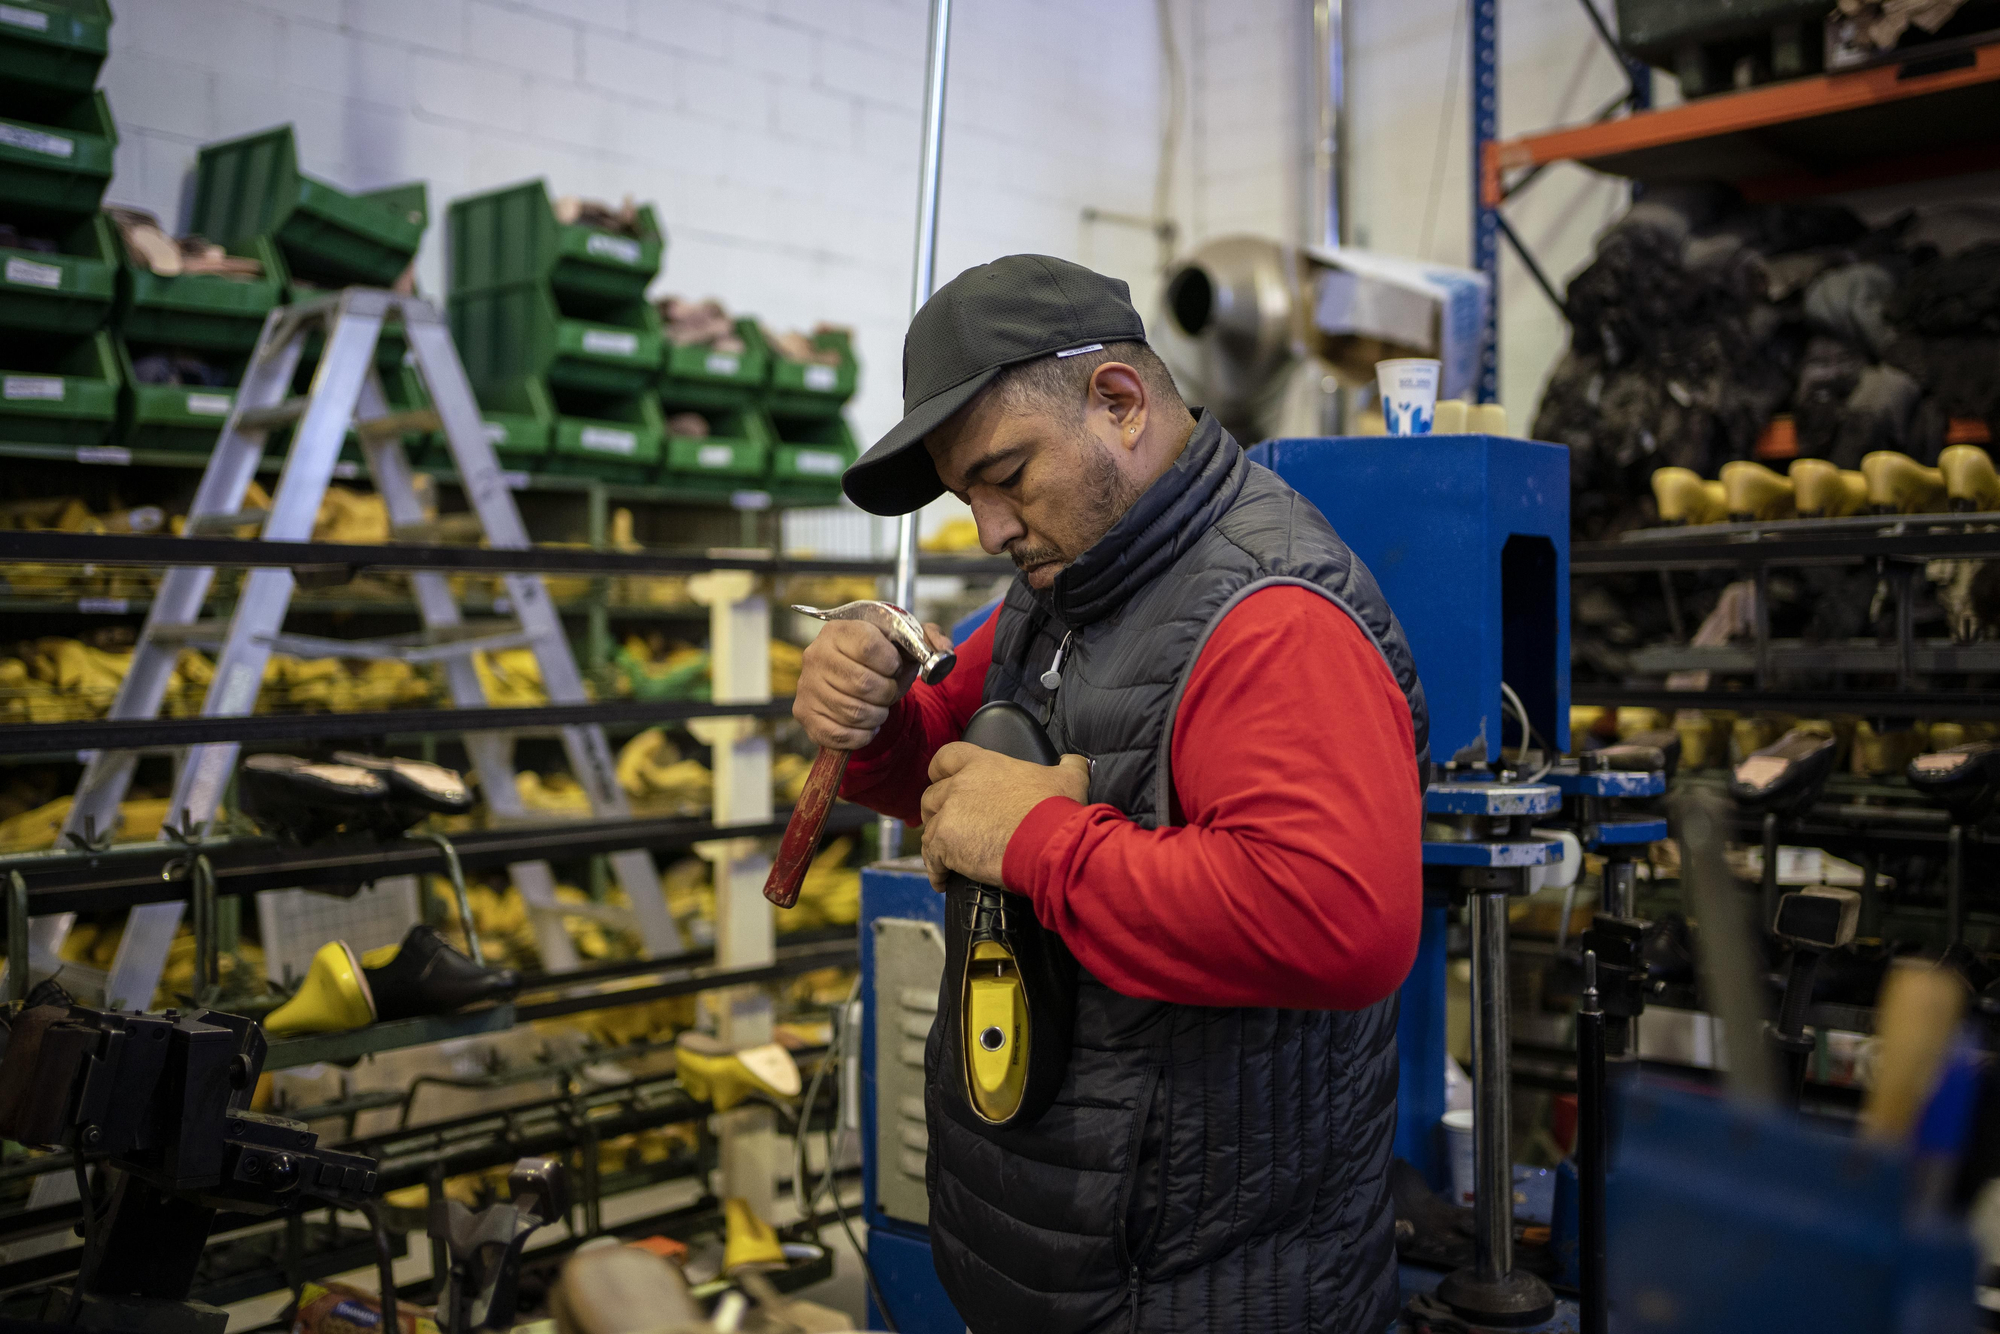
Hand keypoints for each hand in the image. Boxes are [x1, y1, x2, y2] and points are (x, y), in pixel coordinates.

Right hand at [793, 619, 953, 750]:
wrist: (851, 675)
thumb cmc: (880, 659)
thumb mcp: (905, 641)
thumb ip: (930, 639)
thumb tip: (944, 651)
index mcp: (839, 630)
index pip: (870, 647)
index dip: (891, 663)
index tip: (894, 666)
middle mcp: (816, 655)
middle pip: (863, 683)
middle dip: (888, 693)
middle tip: (889, 691)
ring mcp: (807, 686)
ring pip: (854, 712)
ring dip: (877, 714)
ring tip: (879, 706)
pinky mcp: (805, 714)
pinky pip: (841, 734)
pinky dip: (863, 734)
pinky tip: (867, 723)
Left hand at [919, 744, 1090, 889]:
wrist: (1049, 843)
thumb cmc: (1057, 810)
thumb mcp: (1069, 778)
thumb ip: (1068, 765)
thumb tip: (1073, 761)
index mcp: (984, 765)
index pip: (947, 757)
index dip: (941, 771)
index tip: (942, 780)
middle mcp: (961, 785)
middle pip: (932, 795)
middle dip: (936, 811)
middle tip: (948, 826)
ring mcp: (950, 814)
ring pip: (928, 828)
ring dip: (936, 842)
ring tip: (947, 858)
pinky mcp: (944, 844)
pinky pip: (931, 858)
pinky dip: (936, 871)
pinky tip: (945, 881)